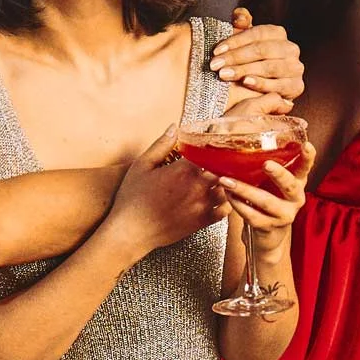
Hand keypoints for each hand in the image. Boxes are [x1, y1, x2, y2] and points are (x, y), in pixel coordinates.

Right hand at [105, 127, 228, 252]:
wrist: (132, 231)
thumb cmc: (133, 199)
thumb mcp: (142, 166)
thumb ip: (160, 145)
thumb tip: (174, 128)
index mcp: (183, 170)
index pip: (209, 152)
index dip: (212, 146)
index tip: (210, 144)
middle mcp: (197, 187)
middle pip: (223, 168)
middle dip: (223, 162)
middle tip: (220, 158)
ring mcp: (202, 205)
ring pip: (228, 189)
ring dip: (226, 181)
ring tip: (221, 176)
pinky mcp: (203, 221)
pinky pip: (225, 210)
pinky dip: (226, 202)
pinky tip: (219, 197)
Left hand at [212, 10, 303, 110]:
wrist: (258, 90)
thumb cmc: (247, 61)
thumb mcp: (242, 41)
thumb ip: (241, 24)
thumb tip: (240, 17)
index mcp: (277, 33)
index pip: (256, 33)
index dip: (235, 41)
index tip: (216, 50)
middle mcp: (290, 49)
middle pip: (262, 50)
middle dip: (235, 57)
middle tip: (215, 65)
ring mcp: (295, 68)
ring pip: (269, 67)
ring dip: (244, 70)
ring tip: (224, 74)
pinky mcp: (297, 86)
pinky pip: (280, 85)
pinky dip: (262, 84)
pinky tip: (246, 82)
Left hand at [219, 142, 314, 261]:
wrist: (267, 233)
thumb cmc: (268, 199)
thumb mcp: (271, 182)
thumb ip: (266, 166)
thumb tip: (241, 141)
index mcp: (297, 183)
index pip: (305, 168)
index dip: (308, 157)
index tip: (307, 145)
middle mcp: (295, 198)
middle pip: (290, 185)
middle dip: (278, 174)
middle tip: (266, 164)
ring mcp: (284, 214)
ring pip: (265, 201)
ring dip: (244, 190)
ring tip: (226, 181)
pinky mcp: (270, 227)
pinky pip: (252, 215)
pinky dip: (237, 205)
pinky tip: (228, 196)